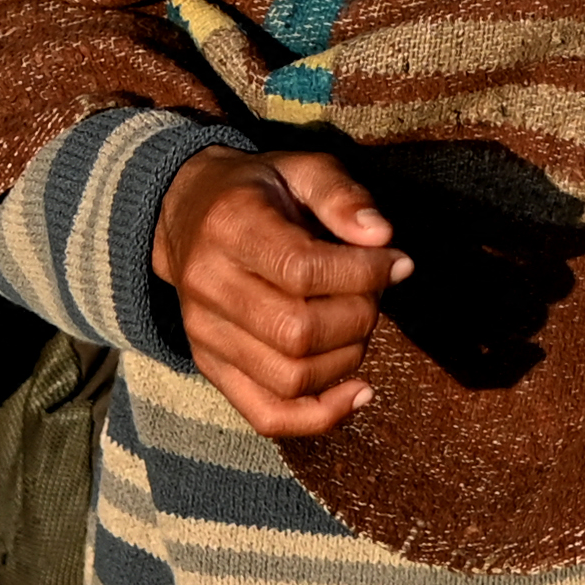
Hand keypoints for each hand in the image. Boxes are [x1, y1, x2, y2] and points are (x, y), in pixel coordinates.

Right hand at [153, 148, 411, 439]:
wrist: (186, 214)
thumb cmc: (261, 191)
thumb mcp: (303, 169)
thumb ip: (343, 196)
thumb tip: (382, 236)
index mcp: (229, 229)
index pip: (302, 271)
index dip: (364, 272)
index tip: (398, 262)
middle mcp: (209, 287)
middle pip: (298, 331)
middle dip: (360, 315)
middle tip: (376, 291)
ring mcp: (205, 335)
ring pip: (290, 377)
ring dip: (349, 357)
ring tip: (360, 321)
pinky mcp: (212, 367)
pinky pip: (267, 415)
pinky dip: (321, 416)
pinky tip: (360, 392)